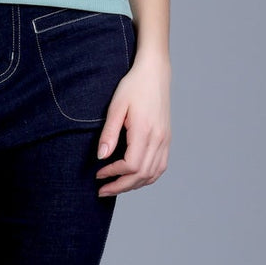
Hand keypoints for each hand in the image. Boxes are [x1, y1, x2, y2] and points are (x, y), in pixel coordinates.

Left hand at [95, 50, 170, 197]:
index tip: (98, 174)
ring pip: (153, 174)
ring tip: (116, 186)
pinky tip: (134, 177)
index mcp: (145, 131)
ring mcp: (165, 140)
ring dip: (134, 185)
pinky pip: (160, 166)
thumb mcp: (116, 107)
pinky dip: (147, 177)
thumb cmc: (133, 86)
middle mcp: (159, 139)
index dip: (113, 174)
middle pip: (142, 175)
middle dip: (121, 186)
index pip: (131, 165)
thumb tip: (101, 157)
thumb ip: (109, 133)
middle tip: (103, 190)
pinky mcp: (167, 139)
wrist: (155, 73)